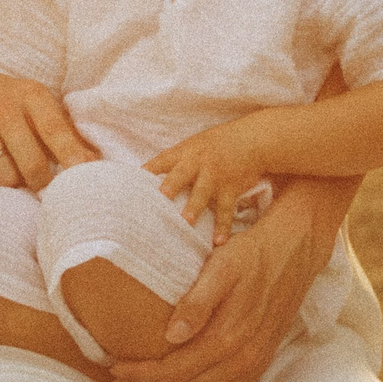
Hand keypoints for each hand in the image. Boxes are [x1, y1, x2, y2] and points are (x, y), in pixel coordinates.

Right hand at [0, 70, 96, 188]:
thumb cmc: (2, 105)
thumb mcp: (33, 108)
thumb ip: (64, 134)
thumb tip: (94, 163)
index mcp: (31, 94)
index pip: (56, 132)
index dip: (72, 159)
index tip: (83, 181)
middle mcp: (2, 105)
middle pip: (32, 165)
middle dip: (38, 181)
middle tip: (36, 181)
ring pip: (4, 177)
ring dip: (8, 182)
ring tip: (6, 169)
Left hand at [104, 201, 326, 381]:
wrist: (295, 252)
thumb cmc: (252, 255)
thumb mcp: (222, 267)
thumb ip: (197, 303)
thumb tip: (171, 335)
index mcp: (228, 338)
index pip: (173, 372)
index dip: (141, 376)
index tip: (114, 369)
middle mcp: (242, 361)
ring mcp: (252, 368)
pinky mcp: (257, 367)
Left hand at [144, 115, 273, 243]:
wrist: (252, 140)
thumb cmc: (216, 145)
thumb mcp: (193, 146)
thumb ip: (174, 162)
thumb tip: (147, 180)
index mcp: (185, 152)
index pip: (161, 161)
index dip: (147, 171)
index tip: (131, 184)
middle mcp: (198, 163)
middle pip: (181, 174)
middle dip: (170, 185)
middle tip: (160, 198)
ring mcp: (215, 176)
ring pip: (203, 193)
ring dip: (194, 207)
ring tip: (186, 222)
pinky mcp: (231, 188)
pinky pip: (226, 209)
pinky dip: (223, 226)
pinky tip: (218, 241)